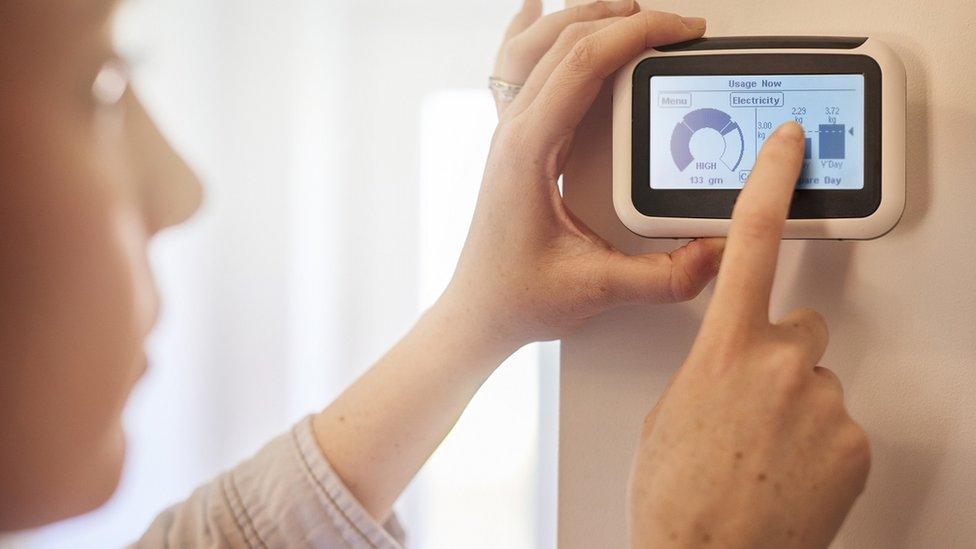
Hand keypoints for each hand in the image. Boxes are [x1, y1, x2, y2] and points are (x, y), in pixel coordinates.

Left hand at [443, 7, 720, 349]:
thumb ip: (663, 277)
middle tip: (675, 26)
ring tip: (627, 8)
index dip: (636, 36)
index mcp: (528, 151)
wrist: (478, 312)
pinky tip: (534, 13)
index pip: (583, 64)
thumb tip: (718, 253)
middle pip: (563, 43)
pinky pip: (513, 69)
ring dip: (582, 18)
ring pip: (536, 47)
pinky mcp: (514, 143)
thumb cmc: (516, 296)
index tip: (680, 31)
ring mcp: (508, 134)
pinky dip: (527, 34)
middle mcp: (513, 132)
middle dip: (623, 20)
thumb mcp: (596, 289)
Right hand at [627, 122, 870, 547]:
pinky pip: (840, 422)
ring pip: (817, 380)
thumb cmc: (674, 494)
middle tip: (754, 405)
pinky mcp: (854, 441)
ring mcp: (822, 402)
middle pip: (800, 328)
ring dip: (797, 405)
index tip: (789, 149)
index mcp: (723, 348)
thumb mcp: (672, 411)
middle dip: (781, 354)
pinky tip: (787, 470)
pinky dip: (820, 442)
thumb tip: (735, 363)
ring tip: (765, 451)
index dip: (771, 183)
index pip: (750, 241)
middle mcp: (780, 364)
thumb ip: (710, 366)